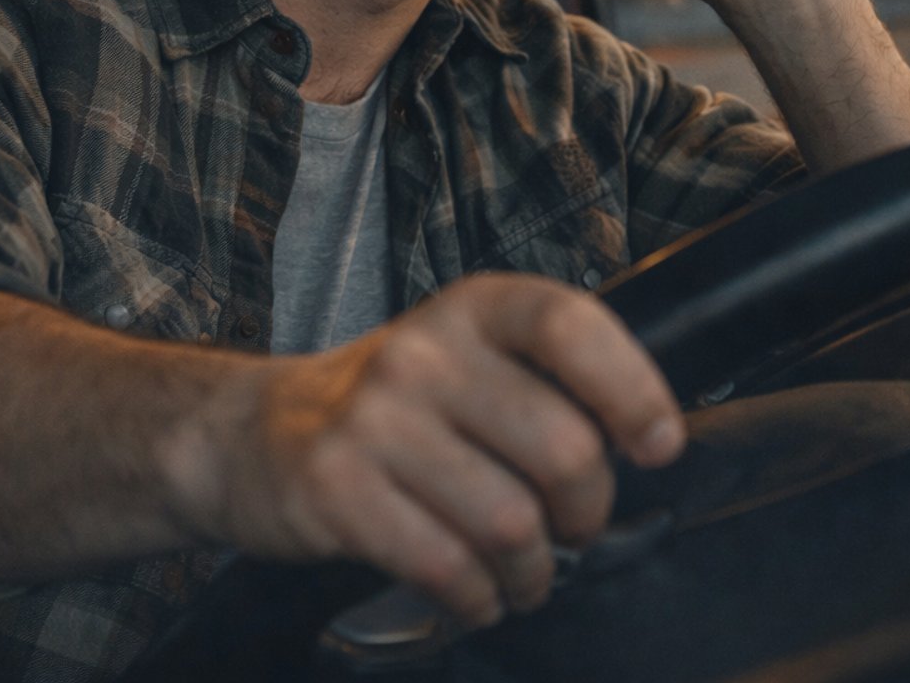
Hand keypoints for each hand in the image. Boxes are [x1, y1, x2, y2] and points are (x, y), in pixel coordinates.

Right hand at [170, 274, 684, 627]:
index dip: (632, 386)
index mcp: (469, 311)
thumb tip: (650, 442)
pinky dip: (479, 598)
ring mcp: (371, 419)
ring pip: (510, 522)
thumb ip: (544, 382)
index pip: (568, 324)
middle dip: (587, 513)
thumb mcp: (463, 359)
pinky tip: (474, 593)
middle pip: (562, 446)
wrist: (252, 434)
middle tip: (572, 531)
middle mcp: (420, 352)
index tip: (657, 445)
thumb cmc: (390, 408)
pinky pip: (448, 566)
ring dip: (533, 572)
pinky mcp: (334, 486)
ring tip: (522, 575)